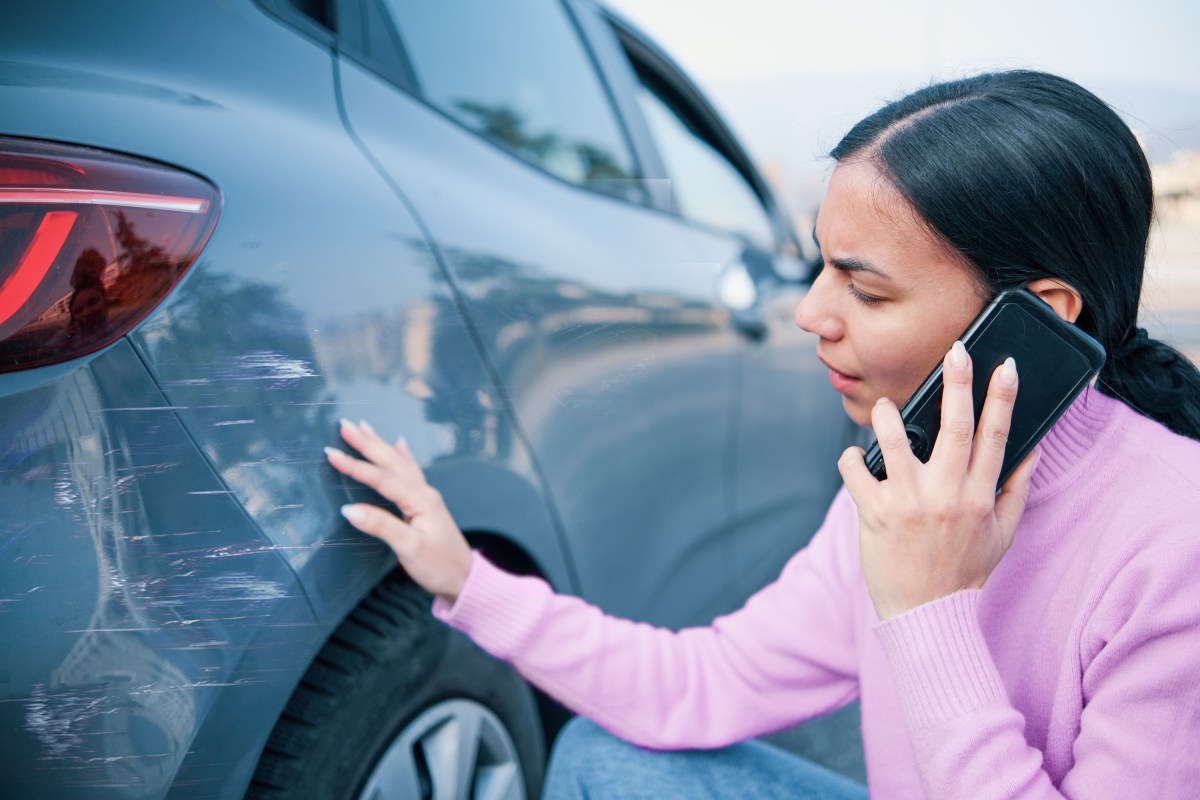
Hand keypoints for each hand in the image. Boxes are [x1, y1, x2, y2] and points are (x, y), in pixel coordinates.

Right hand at [325, 420, 471, 602]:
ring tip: (364, 427)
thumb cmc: (439, 567)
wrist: (466, 579)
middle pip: (391, 462)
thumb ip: (381, 526)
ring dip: (381, 445)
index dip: (355, 466)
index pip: (382, 478)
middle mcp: (424, 493)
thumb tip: (349, 509)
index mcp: (419, 501)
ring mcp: (427, 497)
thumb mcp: (409, 549)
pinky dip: (403, 456)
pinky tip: (399, 444)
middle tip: (344, 425)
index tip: (331, 454)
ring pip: (400, 463)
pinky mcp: (427, 504)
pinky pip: (411, 471)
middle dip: (367, 443)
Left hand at [837, 341, 1039, 620]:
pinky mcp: (875, 514)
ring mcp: (909, 503)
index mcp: (980, 496)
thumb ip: (1016, 490)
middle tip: (956, 351)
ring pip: (898, 443)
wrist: (927, 615)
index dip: (1002, 398)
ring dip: (888, 417)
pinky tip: (855, 457)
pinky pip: (857, 472)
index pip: (996, 437)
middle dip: (958, 385)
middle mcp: (948, 495)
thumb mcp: (1003, 533)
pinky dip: (852, 459)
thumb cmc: (965, 571)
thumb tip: (1030, 450)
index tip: (1005, 365)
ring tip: (883, 406)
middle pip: (955, 428)